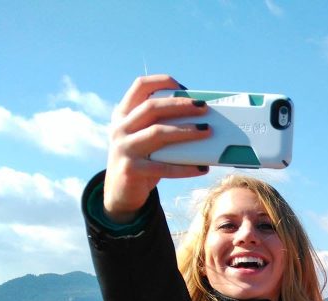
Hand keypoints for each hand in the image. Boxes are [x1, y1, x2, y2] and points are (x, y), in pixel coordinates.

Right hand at [102, 74, 210, 221]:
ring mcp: (124, 148)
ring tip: (207, 131)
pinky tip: (202, 168)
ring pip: (158, 133)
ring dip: (186, 131)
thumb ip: (161, 125)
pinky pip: (164, 167)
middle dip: (180, 106)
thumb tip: (200, 118)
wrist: (120, 192)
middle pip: (152, 108)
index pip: (139, 86)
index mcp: (123, 114)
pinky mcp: (132, 170)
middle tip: (204, 108)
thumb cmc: (142, 160)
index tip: (183, 87)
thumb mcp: (144, 138)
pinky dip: (185, 168)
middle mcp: (120, 128)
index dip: (161, 82)